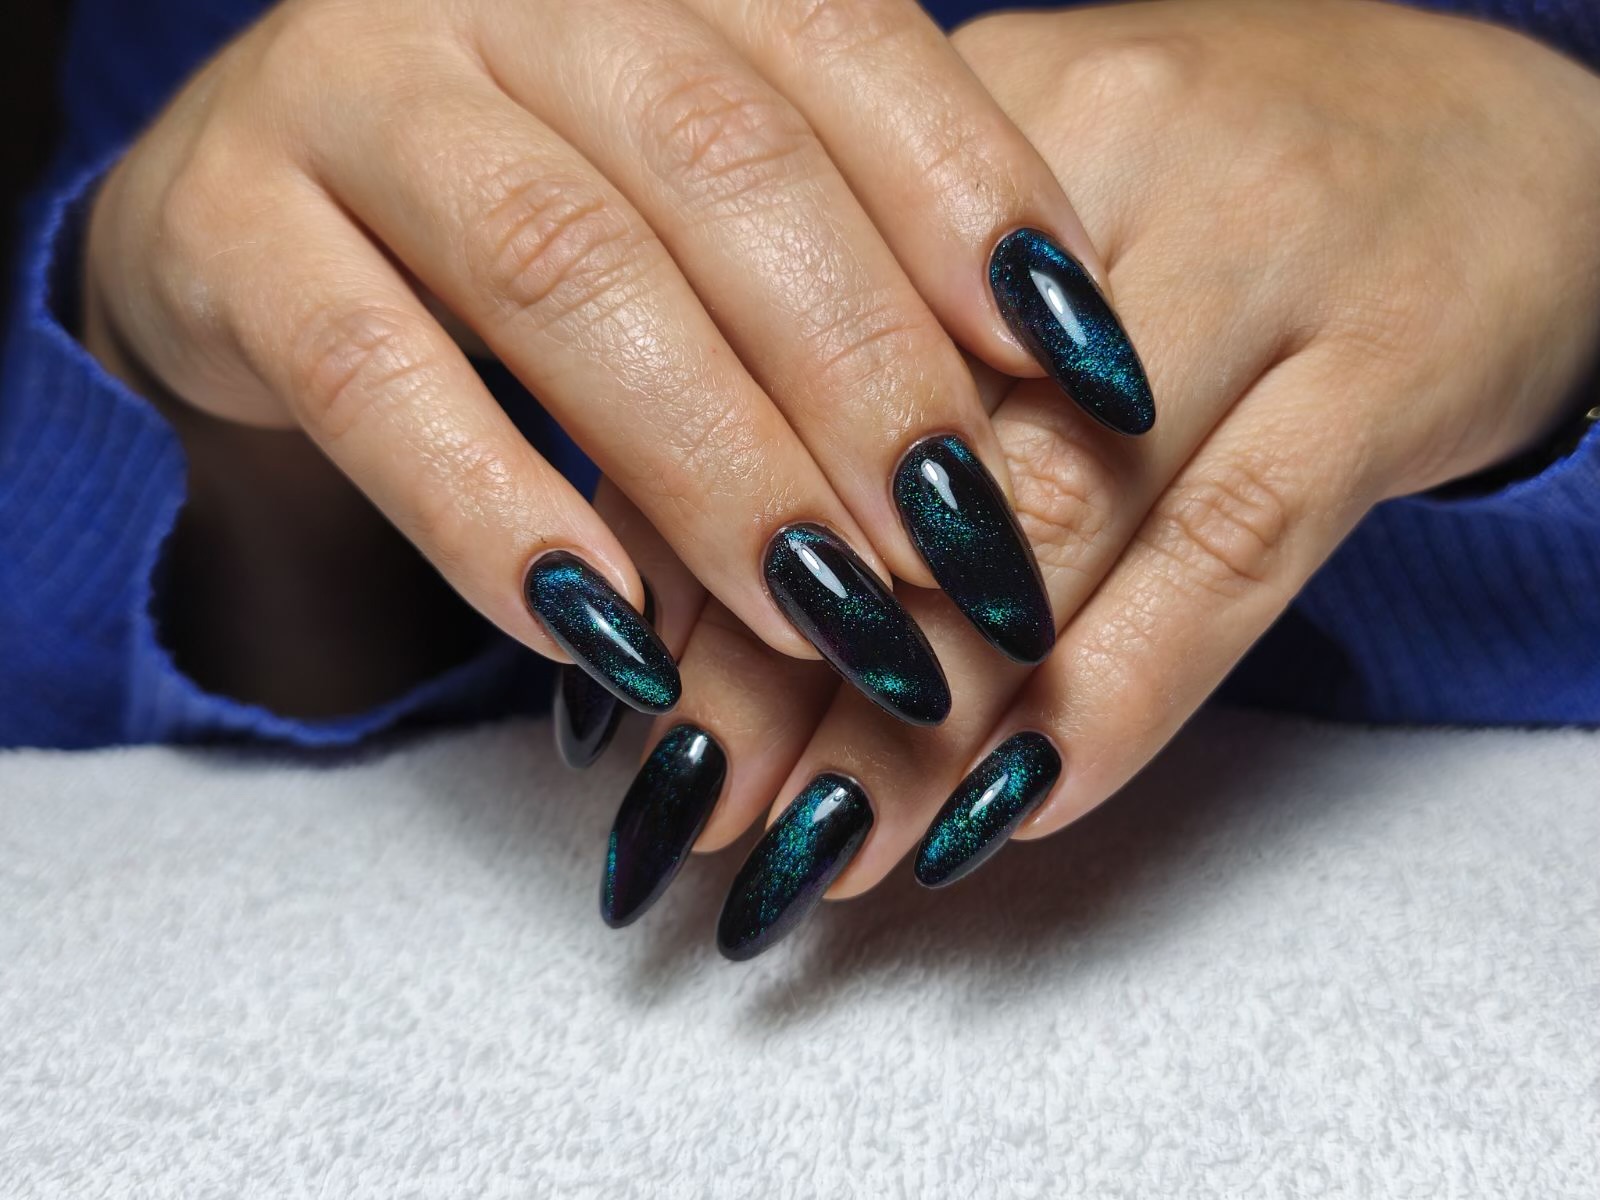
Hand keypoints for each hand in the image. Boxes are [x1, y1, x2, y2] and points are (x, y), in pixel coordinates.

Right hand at [84, 0, 1142, 719]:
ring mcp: (348, 91)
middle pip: (721, 164)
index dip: (979, 208)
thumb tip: (1044, 418)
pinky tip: (611, 635)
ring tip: (825, 616)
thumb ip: (843, 262)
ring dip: (712, 462)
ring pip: (560, 266)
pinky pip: (370, 377)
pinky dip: (498, 515)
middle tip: (967, 553)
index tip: (1091, 375)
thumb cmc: (539, 209)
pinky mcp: (223, 228)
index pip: (849, 49)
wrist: (258, 204)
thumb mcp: (699, 206)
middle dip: (863, 374)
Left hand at [593, 0, 1599, 952]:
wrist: (1484, 134)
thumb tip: (692, 571)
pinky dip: (1119, 698)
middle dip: (785, 658)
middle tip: (707, 807)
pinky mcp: (1389, 354)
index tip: (632, 703)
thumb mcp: (1010, 238)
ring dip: (930, 712)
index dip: (685, 545)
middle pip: (905, 443)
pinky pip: (1233, 552)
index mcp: (963, 112)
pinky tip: (1017, 805)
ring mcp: (1258, 245)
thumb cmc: (1201, 199)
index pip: (780, 350)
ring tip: (834, 844)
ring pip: (1056, 513)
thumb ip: (870, 361)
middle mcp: (1099, 146)